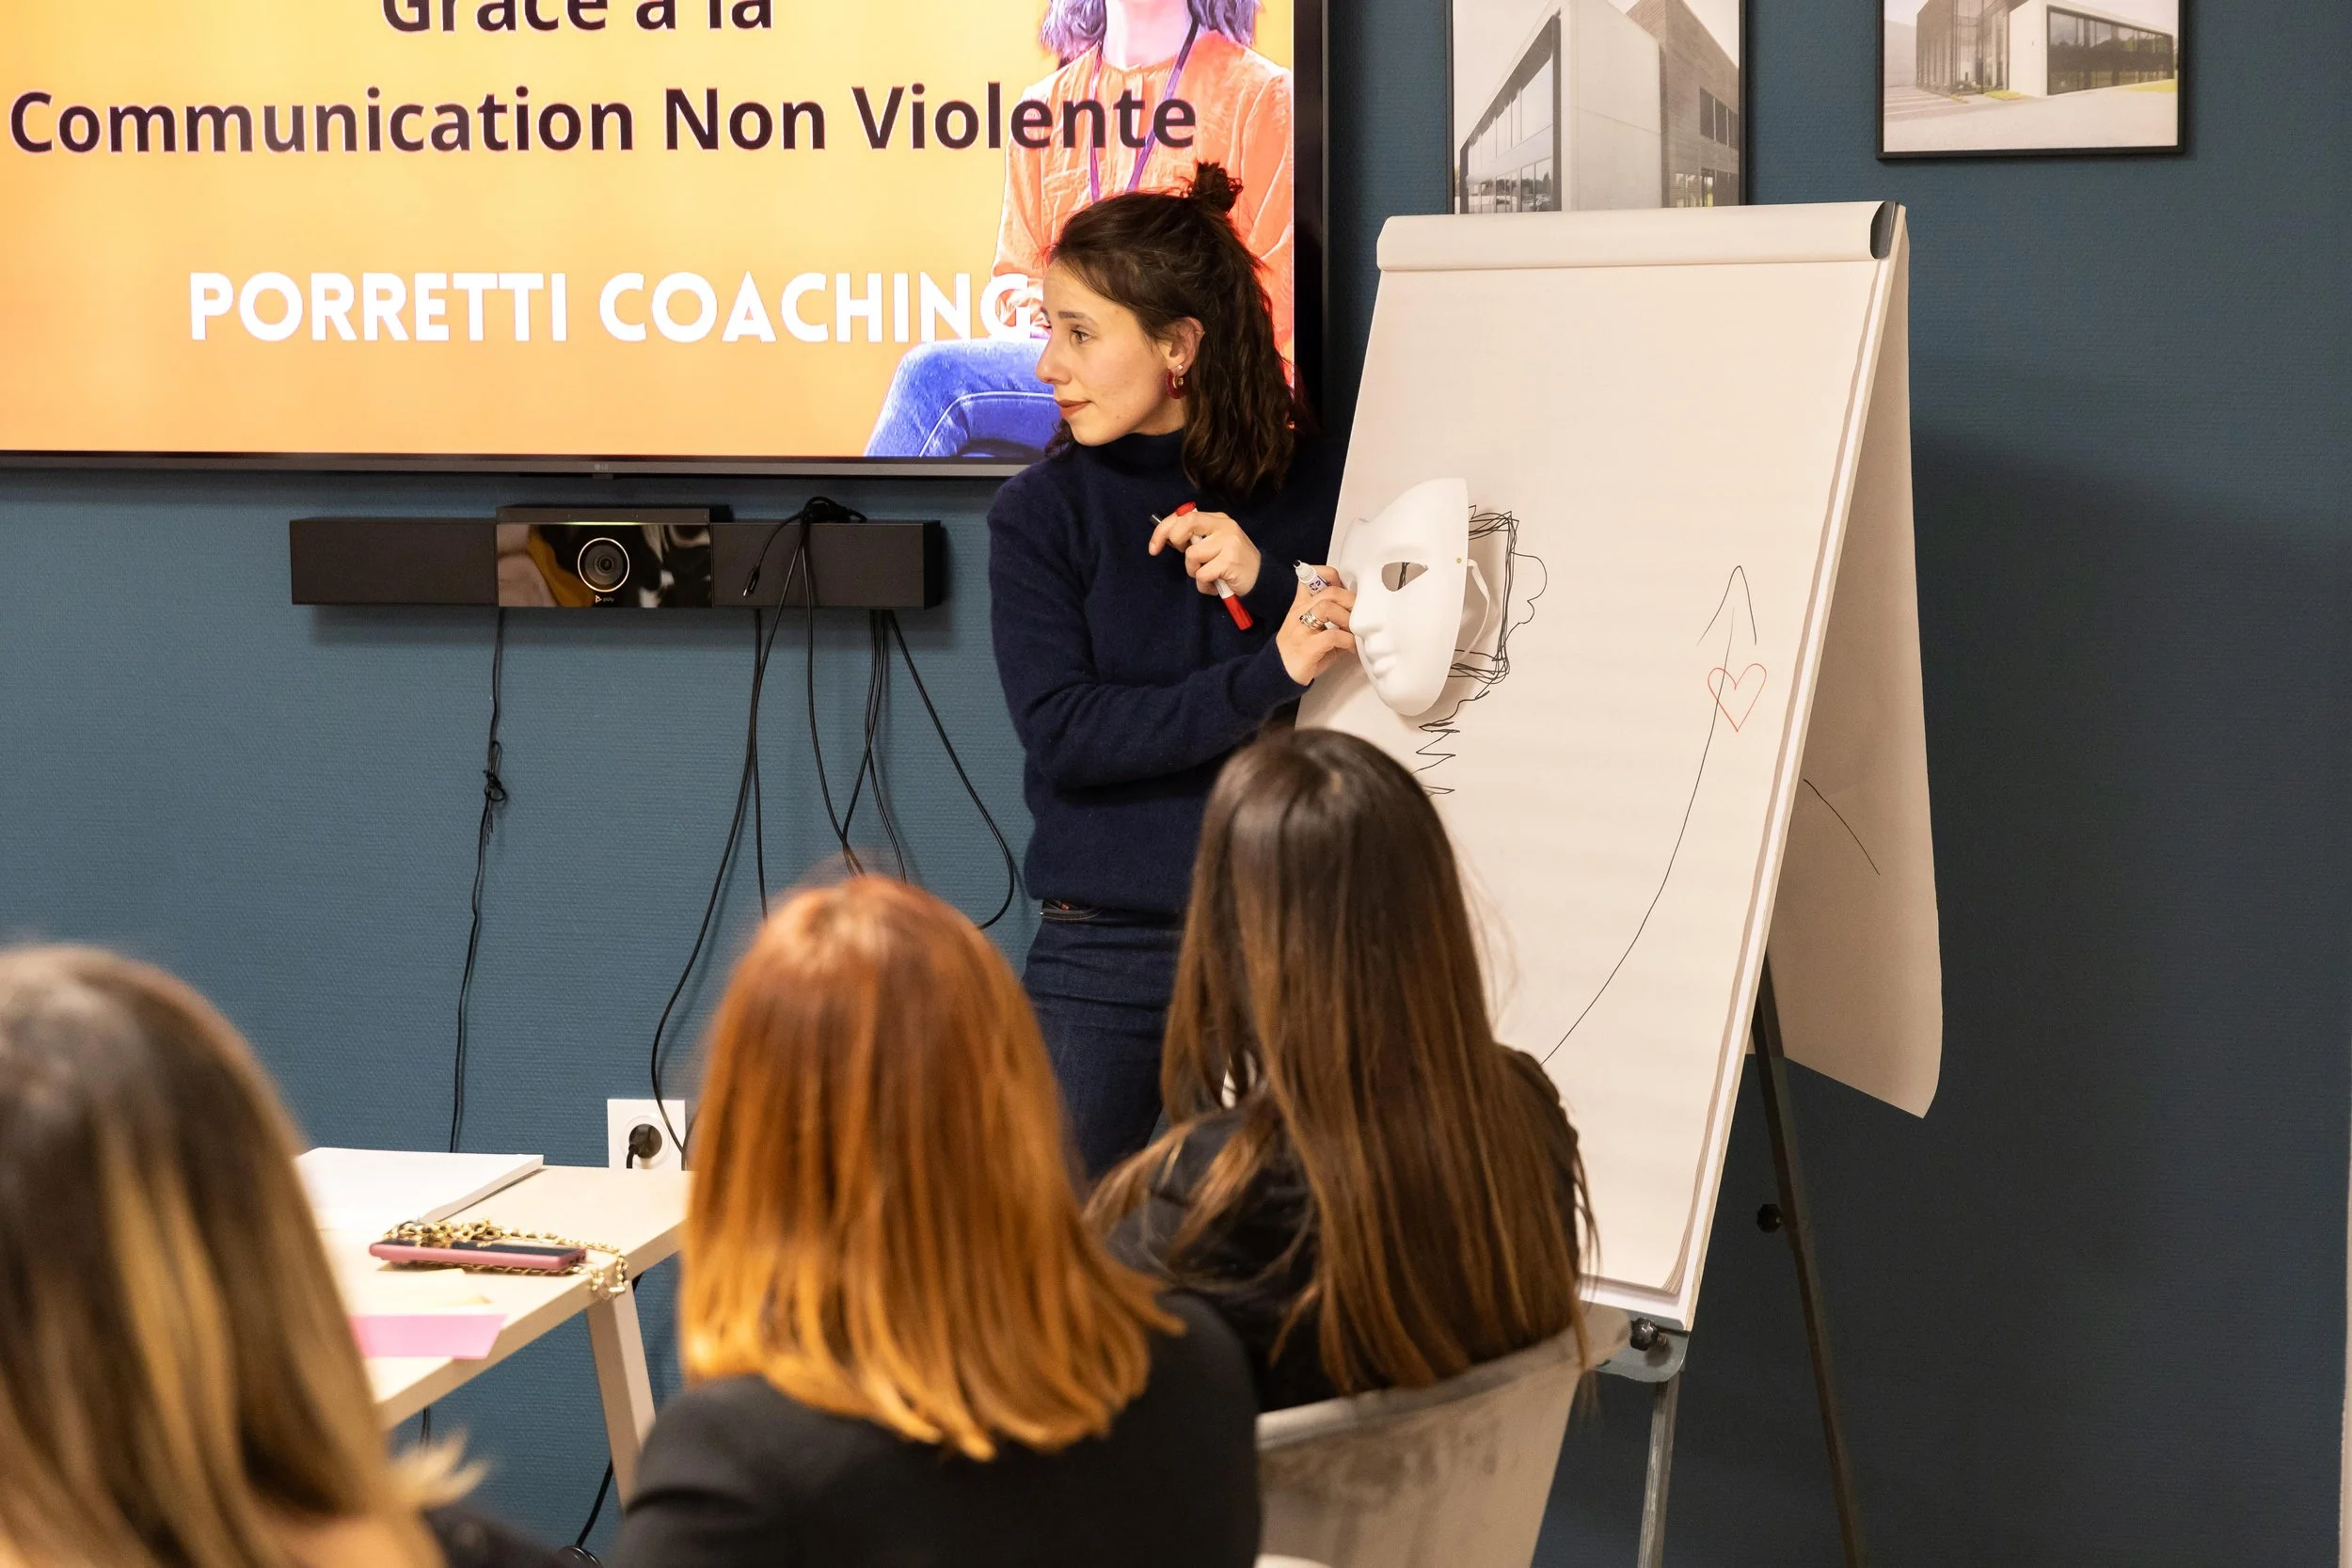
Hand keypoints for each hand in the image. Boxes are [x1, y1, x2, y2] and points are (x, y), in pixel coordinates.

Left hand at [1148, 506, 1261, 596]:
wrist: (1262, 580)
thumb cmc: (1232, 564)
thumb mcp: (1214, 544)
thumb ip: (1194, 538)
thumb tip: (1167, 537)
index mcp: (1216, 519)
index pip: (1183, 516)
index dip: (1163, 530)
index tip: (1154, 548)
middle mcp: (1223, 526)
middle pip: (1186, 524)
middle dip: (1175, 541)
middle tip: (1185, 558)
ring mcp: (1228, 542)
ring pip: (1192, 555)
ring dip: (1194, 572)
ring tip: (1209, 577)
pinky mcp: (1230, 561)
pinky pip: (1202, 575)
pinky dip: (1204, 586)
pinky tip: (1216, 585)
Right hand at [1276, 570, 1354, 685]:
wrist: (1278, 674)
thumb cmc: (1301, 652)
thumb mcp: (1314, 630)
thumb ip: (1332, 621)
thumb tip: (1358, 617)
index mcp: (1301, 606)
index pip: (1310, 577)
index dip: (1331, 576)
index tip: (1347, 589)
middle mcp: (1300, 613)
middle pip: (1328, 592)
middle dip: (1350, 600)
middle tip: (1361, 614)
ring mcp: (1301, 630)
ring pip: (1326, 607)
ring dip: (1347, 618)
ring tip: (1355, 631)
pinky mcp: (1307, 648)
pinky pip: (1331, 636)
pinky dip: (1347, 640)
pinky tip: (1352, 647)